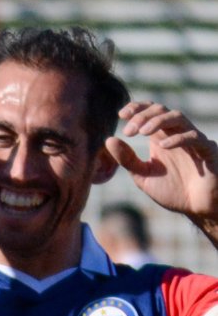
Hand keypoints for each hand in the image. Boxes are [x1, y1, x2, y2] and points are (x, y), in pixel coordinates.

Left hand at [105, 102, 217, 227]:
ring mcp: (193, 140)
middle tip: (129, 131)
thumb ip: (127, 159)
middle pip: (161, 110)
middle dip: (143, 116)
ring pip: (178, 117)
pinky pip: (194, 137)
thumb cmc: (172, 190)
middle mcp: (176, 133)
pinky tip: (162, 146)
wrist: (196, 207)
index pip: (149, 111)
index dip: (136, 108)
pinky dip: (177, 139)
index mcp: (161, 137)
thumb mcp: (143, 175)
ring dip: (158, 121)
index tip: (121, 115)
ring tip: (142, 132)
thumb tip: (108, 140)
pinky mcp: (207, 150)